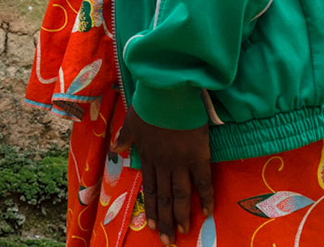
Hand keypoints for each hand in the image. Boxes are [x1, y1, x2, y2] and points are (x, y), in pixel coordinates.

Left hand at [120, 113, 212, 243]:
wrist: (167, 91)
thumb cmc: (150, 104)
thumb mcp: (132, 121)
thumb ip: (125, 138)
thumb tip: (116, 148)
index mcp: (148, 156)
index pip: (150, 189)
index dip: (151, 208)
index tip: (151, 226)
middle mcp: (163, 163)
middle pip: (164, 197)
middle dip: (164, 220)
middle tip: (167, 240)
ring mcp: (180, 161)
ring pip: (180, 194)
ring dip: (181, 215)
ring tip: (182, 232)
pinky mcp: (198, 156)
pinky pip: (203, 181)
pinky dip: (205, 197)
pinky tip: (207, 212)